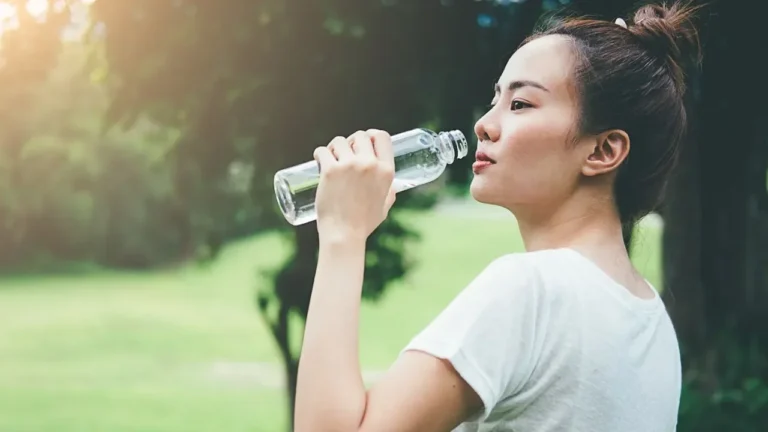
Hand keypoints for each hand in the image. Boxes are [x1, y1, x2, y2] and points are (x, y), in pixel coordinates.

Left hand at [313, 129, 396, 243]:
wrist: (344, 235)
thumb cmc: (363, 223)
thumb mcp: (385, 205)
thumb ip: (389, 192)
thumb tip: (393, 185)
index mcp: (386, 171)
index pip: (382, 136)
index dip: (371, 136)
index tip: (362, 141)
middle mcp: (370, 164)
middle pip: (360, 136)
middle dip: (351, 142)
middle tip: (343, 153)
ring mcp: (349, 166)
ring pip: (339, 141)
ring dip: (334, 148)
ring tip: (331, 158)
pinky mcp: (330, 170)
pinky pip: (322, 151)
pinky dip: (320, 154)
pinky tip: (319, 159)